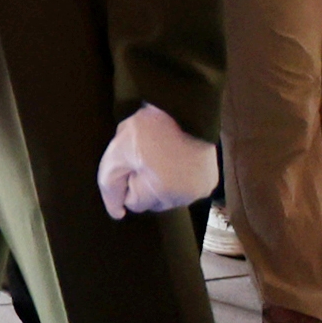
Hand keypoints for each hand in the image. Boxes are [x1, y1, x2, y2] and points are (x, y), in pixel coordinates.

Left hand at [96, 103, 218, 216]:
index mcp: (162, 192)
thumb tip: (117, 213)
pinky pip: (186, 189)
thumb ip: (111, 186)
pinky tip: (177, 158)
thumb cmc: (147, 129)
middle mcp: (185, 198)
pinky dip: (179, 178)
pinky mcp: (210, 183)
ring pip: (169, 197)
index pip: (134, 203)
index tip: (134, 160)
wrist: (183, 109)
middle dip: (146, 183)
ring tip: (163, 155)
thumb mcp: (117, 153)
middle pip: (153, 202)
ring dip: (163, 182)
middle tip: (147, 156)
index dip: (129, 180)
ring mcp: (201, 191)